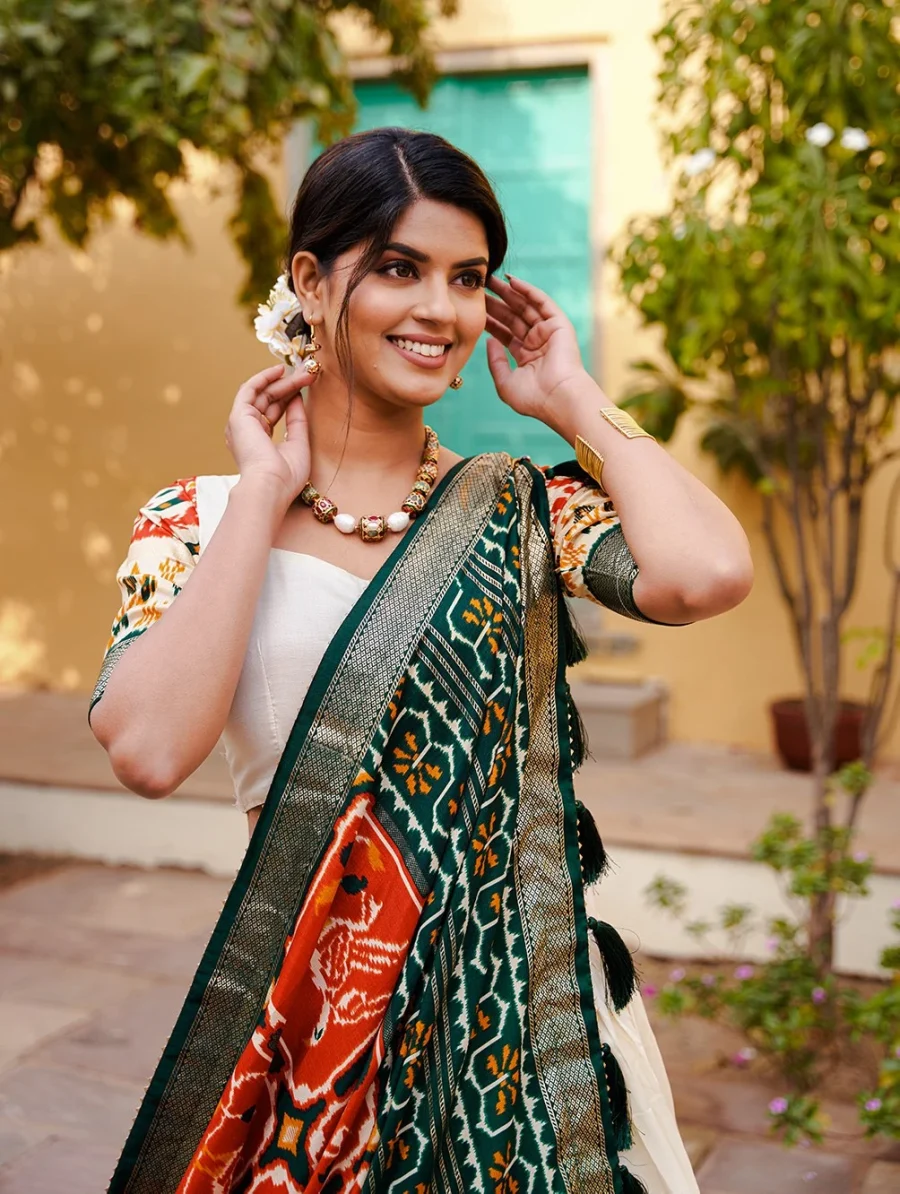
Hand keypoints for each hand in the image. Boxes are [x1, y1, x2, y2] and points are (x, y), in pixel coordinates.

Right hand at [224, 362, 317, 507]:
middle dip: (290, 386)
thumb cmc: (285, 476)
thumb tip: (297, 397)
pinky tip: (280, 370)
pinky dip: (264, 378)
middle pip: (269, 401)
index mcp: (258, 442)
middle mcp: (246, 431)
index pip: (274, 413)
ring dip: (283, 381)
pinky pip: (250, 389)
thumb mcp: (298, 444)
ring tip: (304, 372)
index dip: (290, 398)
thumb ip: (297, 421)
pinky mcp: (238, 416)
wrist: (270, 486)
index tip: (307, 386)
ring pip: (263, 394)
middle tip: (309, 374)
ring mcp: (241, 423)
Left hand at [485, 274, 589, 425]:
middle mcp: (538, 342)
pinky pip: (542, 302)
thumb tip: (489, 341)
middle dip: (496, 302)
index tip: (474, 308)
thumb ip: (495, 362)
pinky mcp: (559, 325)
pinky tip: (512, 281)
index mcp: (526, 357)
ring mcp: (549, 333)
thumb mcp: (505, 383)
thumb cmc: (534, 398)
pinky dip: (528, 291)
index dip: (490, 320)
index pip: (505, 333)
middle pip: (513, 317)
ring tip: (492, 280)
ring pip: (525, 307)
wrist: (559, 399)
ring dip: (509, 293)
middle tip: (480, 287)